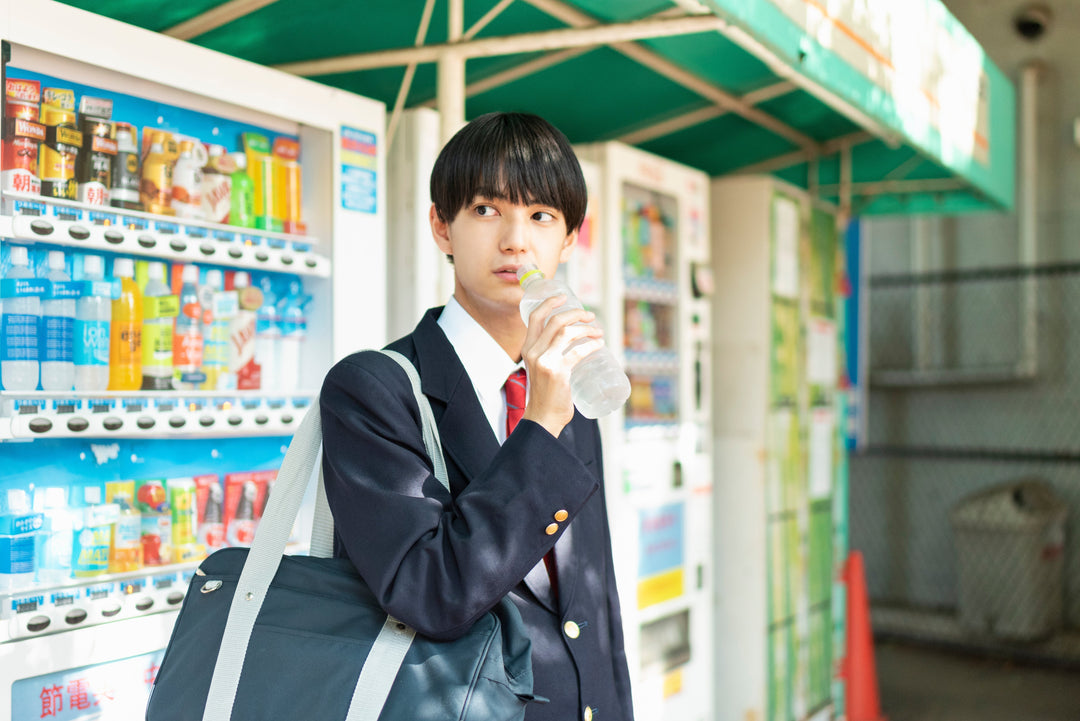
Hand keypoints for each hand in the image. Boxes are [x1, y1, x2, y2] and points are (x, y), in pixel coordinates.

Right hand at [520, 295, 603, 436]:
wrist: (542, 418)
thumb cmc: (547, 395)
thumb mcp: (541, 368)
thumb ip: (549, 355)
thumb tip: (574, 343)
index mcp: (527, 348)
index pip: (535, 316)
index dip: (550, 303)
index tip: (565, 297)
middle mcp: (533, 352)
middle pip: (556, 321)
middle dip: (577, 314)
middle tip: (591, 316)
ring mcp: (545, 362)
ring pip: (568, 332)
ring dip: (587, 329)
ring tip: (599, 332)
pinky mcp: (558, 372)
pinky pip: (578, 351)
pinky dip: (592, 345)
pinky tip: (600, 344)